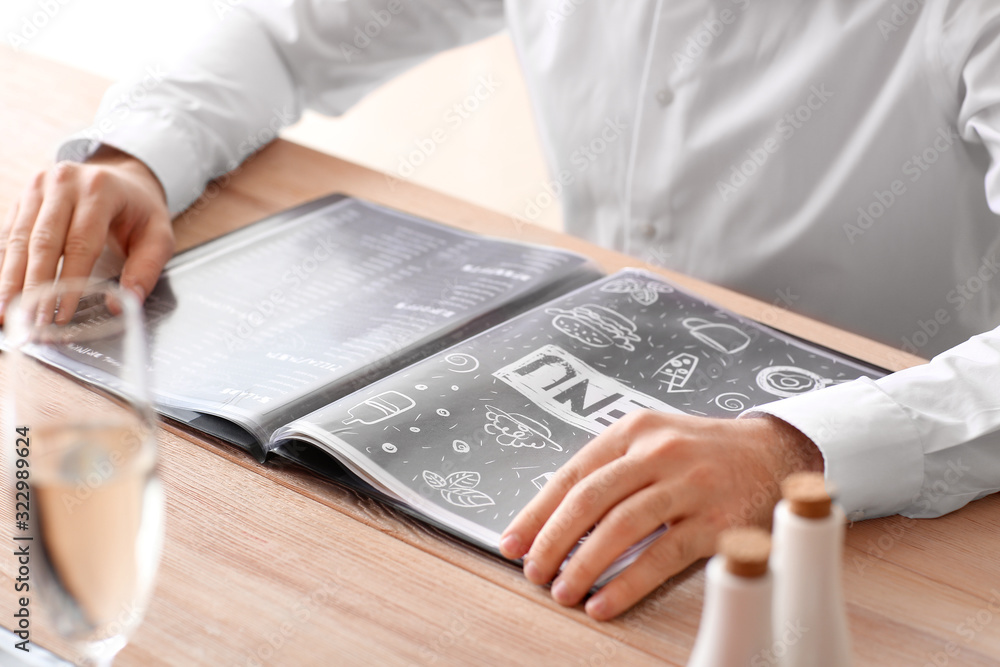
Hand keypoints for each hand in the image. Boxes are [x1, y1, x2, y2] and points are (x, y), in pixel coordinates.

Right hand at [0, 146, 173, 321]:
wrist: (124, 178)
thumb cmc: (140, 209)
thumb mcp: (159, 236)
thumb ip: (146, 269)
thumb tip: (127, 303)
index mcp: (100, 189)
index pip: (80, 243)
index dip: (69, 282)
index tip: (62, 313)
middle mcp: (64, 182)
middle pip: (42, 241)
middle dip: (33, 286)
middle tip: (28, 321)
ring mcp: (39, 186)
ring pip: (17, 239)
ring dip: (10, 279)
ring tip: (6, 313)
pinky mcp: (24, 197)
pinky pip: (8, 235)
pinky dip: (4, 265)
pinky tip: (4, 291)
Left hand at [499, 411, 821, 619]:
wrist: (775, 452)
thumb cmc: (703, 452)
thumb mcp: (652, 441)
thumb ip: (609, 472)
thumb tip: (553, 521)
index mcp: (634, 431)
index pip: (572, 474)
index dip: (537, 512)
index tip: (514, 543)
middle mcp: (659, 452)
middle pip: (590, 499)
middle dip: (553, 540)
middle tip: (534, 571)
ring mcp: (690, 485)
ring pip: (622, 527)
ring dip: (584, 564)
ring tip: (563, 591)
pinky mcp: (718, 520)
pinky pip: (662, 555)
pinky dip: (627, 582)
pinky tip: (605, 601)